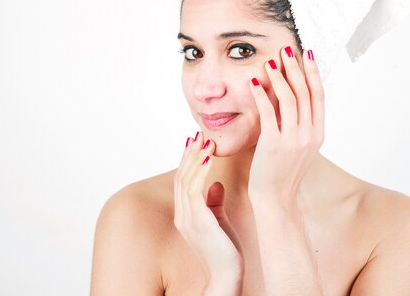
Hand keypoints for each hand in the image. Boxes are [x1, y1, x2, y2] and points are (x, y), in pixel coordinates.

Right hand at [173, 133, 243, 282]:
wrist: (227, 275)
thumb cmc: (226, 252)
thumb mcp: (220, 222)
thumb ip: (214, 203)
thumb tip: (216, 184)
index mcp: (186, 216)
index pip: (184, 182)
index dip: (188, 161)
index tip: (195, 142)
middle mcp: (182, 215)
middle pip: (182, 177)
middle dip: (190, 153)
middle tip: (198, 133)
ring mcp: (187, 218)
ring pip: (186, 179)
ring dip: (195, 157)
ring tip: (205, 139)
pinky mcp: (197, 219)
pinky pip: (194, 189)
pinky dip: (200, 170)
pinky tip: (208, 156)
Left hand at [247, 46, 324, 203]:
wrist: (276, 200)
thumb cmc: (283, 172)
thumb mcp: (300, 146)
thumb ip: (299, 123)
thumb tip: (292, 96)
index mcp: (318, 133)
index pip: (319, 95)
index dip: (313, 73)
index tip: (307, 54)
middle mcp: (309, 134)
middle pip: (305, 92)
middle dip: (295, 67)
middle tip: (286, 49)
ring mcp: (293, 140)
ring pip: (289, 99)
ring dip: (279, 77)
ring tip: (270, 62)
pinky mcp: (274, 145)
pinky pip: (269, 113)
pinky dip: (261, 95)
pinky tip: (253, 82)